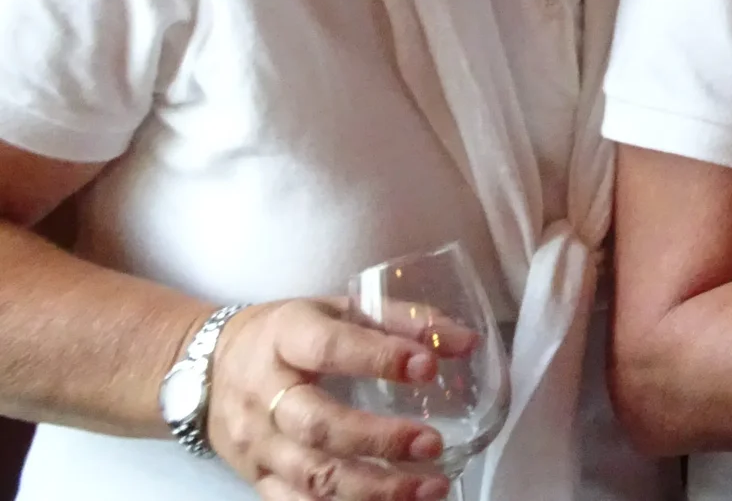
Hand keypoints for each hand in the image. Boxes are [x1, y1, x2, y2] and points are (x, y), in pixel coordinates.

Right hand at [205, 297, 454, 500]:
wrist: (204, 369)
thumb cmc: (288, 333)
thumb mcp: (338, 308)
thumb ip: (402, 320)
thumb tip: (467, 341)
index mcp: (286, 338)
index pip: (331, 348)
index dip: (380, 358)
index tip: (429, 368)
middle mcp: (265, 395)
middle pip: (319, 426)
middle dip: (380, 441)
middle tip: (433, 445)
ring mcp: (257, 444)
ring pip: (311, 477)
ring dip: (373, 491)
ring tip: (428, 489)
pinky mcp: (255, 479)